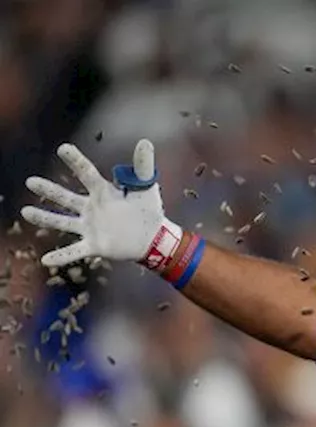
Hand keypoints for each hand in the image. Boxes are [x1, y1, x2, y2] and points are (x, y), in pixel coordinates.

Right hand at [22, 139, 175, 267]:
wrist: (153, 239)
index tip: (63, 148)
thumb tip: (146, 141)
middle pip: (66, 197)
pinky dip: (62, 257)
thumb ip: (143, 167)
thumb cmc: (148, 210)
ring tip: (26, 212)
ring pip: (63, 222)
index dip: (76, 161)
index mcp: (103, 192)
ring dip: (45, 218)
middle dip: (49, 190)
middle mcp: (92, 208)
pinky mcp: (95, 245)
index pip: (87, 173)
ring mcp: (91, 227)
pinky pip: (75, 252)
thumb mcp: (146, 187)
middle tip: (31, 182)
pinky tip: (46, 260)